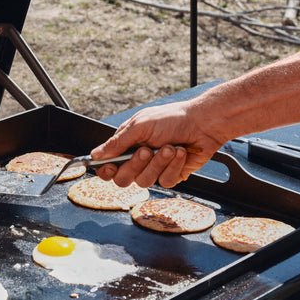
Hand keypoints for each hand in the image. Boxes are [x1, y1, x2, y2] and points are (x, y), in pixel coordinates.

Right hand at [90, 99, 229, 187]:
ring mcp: (155, 169)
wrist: (203, 123)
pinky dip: (173, 166)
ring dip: (158, 163)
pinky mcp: (171, 175)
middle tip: (146, 150)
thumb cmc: (173, 118)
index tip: (110, 167)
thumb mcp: (140, 126)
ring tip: (169, 147)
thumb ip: (117, 143)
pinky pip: (165, 181)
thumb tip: (95, 155)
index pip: (108, 167)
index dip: (106, 170)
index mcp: (127, 145)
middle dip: (136, 165)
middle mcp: (139, 159)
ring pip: (145, 181)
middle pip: (123, 179)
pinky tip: (180, 153)